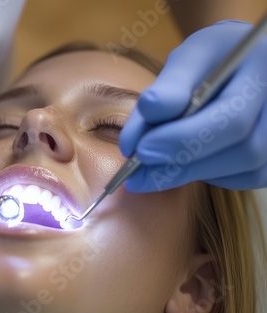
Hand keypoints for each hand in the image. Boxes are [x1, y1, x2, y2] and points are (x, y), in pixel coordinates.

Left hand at [119, 20, 266, 191]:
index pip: (231, 117)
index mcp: (263, 70)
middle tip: (135, 169)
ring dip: (189, 171)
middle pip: (243, 150)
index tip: (139, 149)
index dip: (182, 138)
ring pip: (243, 169)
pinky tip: (180, 162)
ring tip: (148, 168)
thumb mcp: (189, 57)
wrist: (240, 66)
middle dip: (181, 161)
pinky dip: (204, 174)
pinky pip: (240, 178)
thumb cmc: (212, 60)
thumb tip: (149, 109)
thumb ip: (170, 84)